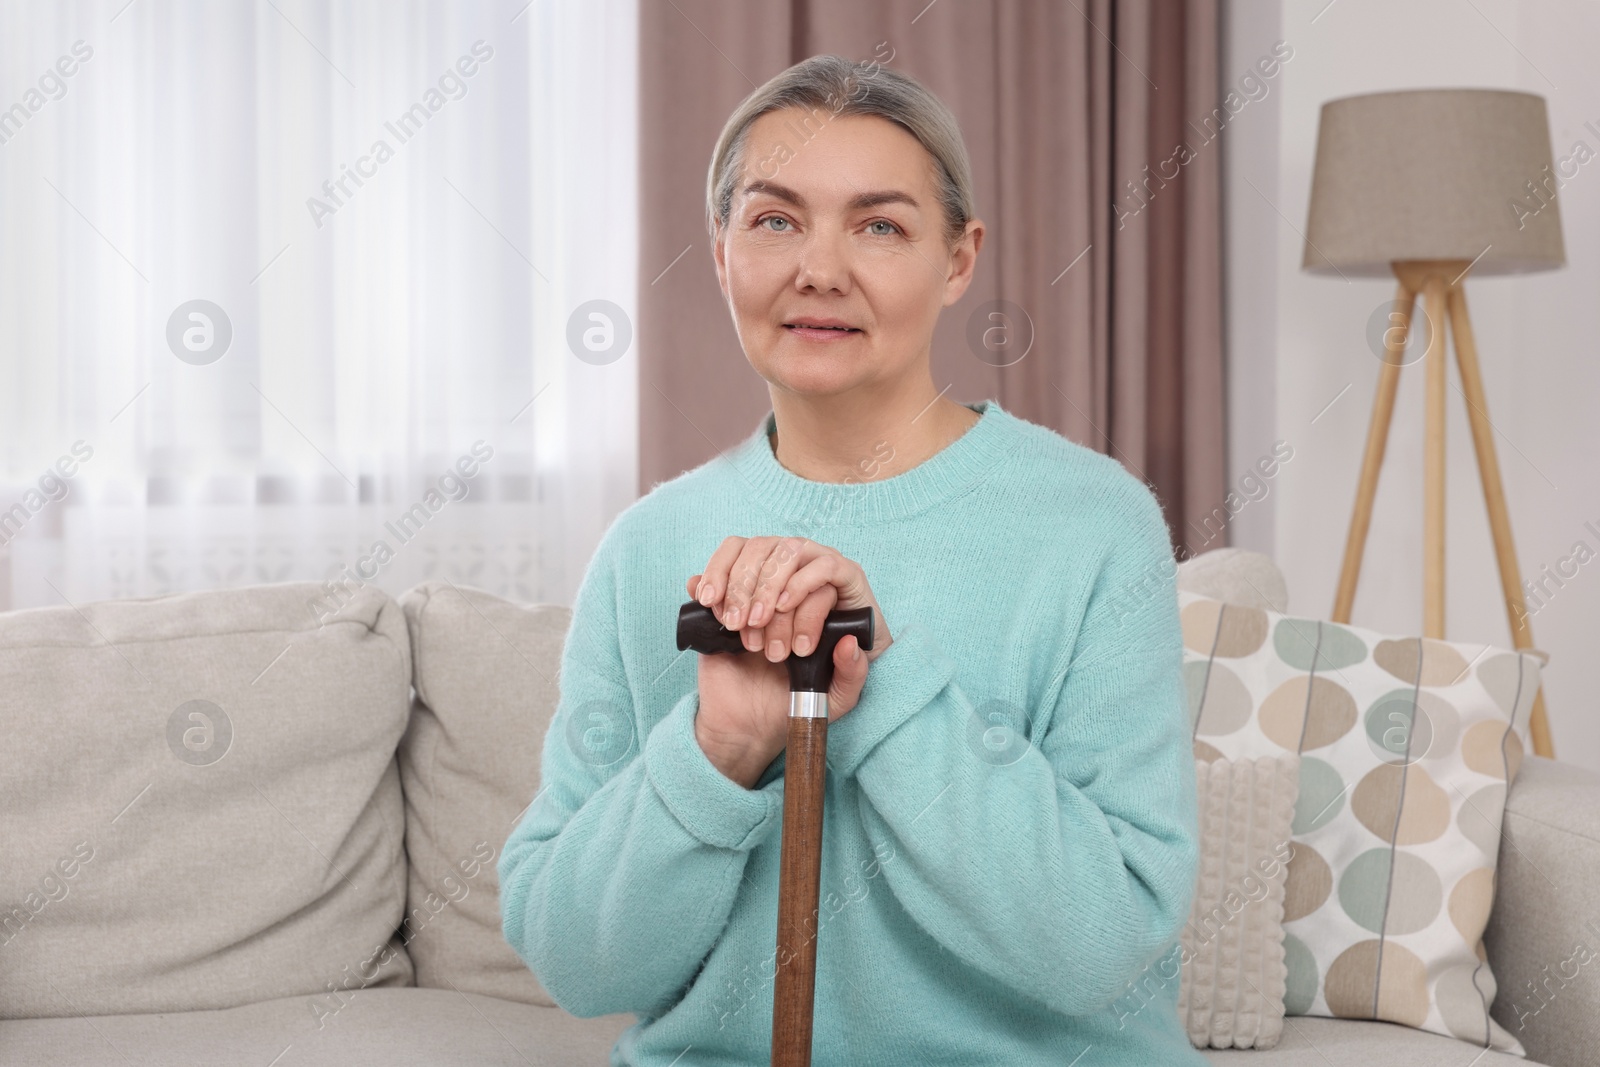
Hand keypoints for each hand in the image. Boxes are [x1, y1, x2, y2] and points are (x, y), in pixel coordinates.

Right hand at [686, 537, 891, 787]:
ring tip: (736, 626)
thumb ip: (852, 676)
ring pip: (753, 550)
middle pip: (788, 551)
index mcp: (832, 603)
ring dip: (742, 586)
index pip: (826, 570)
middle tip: (760, 634)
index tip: (790, 627)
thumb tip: (849, 642)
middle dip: (770, 590)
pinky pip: (722, 560)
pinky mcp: (730, 588)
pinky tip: (711, 605)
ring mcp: (763, 583)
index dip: (807, 592)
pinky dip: (713, 576)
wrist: (748, 723)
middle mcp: (799, 584)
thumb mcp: (835, 699)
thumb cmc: (795, 705)